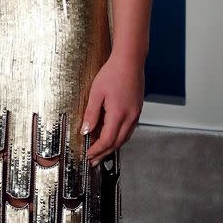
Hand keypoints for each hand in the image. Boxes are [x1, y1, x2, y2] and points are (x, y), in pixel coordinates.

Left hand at [80, 50, 143, 165]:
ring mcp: (135, 114)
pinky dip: (119, 138)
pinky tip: (112, 138)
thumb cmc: (113, 73)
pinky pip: (128, 130)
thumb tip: (85, 131)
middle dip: (104, 153)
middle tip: (93, 161)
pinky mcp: (137, 110)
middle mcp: (130, 117)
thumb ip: (91, 114)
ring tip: (101, 153)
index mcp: (118, 114)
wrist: (130, 61)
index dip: (97, 150)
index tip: (88, 155)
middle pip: (117, 143)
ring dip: (112, 147)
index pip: (107, 140)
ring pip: (124, 138)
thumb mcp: (96, 93)